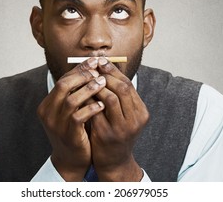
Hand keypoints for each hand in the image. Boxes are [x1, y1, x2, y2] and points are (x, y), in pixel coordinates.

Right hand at [37, 58, 105, 180]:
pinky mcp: (68, 135)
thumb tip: (91, 68)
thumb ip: (76, 92)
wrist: (71, 159)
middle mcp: (48, 112)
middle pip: (63, 86)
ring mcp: (56, 124)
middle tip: (98, 70)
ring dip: (88, 89)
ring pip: (71, 100)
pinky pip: (79, 117)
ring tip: (103, 83)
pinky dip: (91, 108)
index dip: (79, 70)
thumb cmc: (75, 130)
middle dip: (82, 75)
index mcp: (47, 103)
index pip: (62, 80)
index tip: (94, 62)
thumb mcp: (72, 109)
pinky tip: (102, 104)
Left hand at [90, 57, 149, 180]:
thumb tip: (106, 69)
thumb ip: (119, 96)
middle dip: (107, 74)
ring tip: (87, 78)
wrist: (114, 161)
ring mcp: (122, 128)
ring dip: (97, 86)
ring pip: (111, 98)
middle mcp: (135, 119)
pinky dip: (89, 99)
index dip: (114, 71)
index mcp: (141, 112)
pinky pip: (96, 111)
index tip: (101, 61)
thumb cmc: (116, 133)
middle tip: (93, 65)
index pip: (129, 84)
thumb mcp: (124, 115)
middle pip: (123, 88)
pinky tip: (81, 93)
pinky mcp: (107, 135)